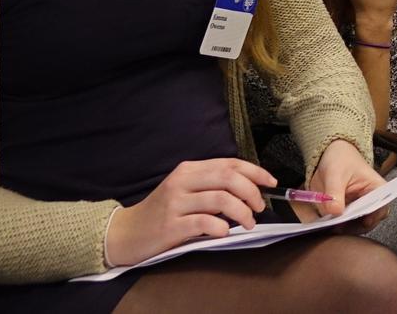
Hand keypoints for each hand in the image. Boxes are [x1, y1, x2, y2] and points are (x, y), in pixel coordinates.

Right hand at [105, 157, 275, 265]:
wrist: (125, 233)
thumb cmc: (162, 212)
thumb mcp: (185, 190)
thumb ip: (211, 185)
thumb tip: (249, 188)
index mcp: (189, 169)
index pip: (230, 163)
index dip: (255, 172)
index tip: (271, 183)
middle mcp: (182, 182)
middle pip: (228, 178)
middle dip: (251, 192)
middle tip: (259, 208)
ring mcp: (175, 203)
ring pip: (220, 199)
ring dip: (241, 212)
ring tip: (247, 223)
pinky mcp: (170, 226)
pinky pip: (204, 222)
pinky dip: (220, 227)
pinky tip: (224, 232)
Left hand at [310, 138, 386, 226]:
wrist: (328, 156)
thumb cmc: (340, 159)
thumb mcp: (336, 173)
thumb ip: (335, 192)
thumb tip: (335, 212)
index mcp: (377, 190)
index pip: (381, 209)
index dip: (371, 218)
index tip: (357, 221)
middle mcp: (369, 203)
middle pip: (367, 224)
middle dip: (352, 227)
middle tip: (337, 226)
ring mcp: (356, 210)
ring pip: (352, 228)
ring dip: (340, 229)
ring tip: (328, 224)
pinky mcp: (343, 214)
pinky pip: (339, 226)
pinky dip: (332, 227)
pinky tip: (324, 223)